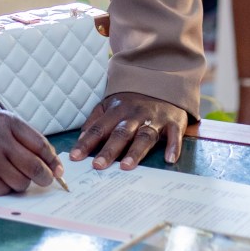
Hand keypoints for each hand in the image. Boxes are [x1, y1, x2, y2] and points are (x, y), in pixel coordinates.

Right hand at [0, 111, 62, 194]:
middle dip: (45, 177)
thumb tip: (54, 165)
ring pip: (19, 183)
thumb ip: (29, 140)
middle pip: (33, 167)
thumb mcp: (6, 124)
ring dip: (22, 183)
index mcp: (7, 122)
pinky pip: (2, 191)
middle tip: (46, 179)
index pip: (40, 145)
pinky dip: (5, 188)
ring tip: (14, 174)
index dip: (53, 161)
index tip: (58, 170)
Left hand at [69, 92, 187, 171]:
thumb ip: (95, 122)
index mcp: (116, 110)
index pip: (98, 128)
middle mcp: (135, 114)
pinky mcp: (174, 122)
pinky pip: (174, 135)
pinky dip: (173, 146)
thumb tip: (80, 141)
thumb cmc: (132, 102)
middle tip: (98, 166)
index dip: (86, 142)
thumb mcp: (110, 105)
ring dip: (135, 151)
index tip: (75, 157)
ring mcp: (155, 118)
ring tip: (126, 167)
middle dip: (109, 150)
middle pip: (120, 133)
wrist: (162, 83)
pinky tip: (169, 159)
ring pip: (144, 135)